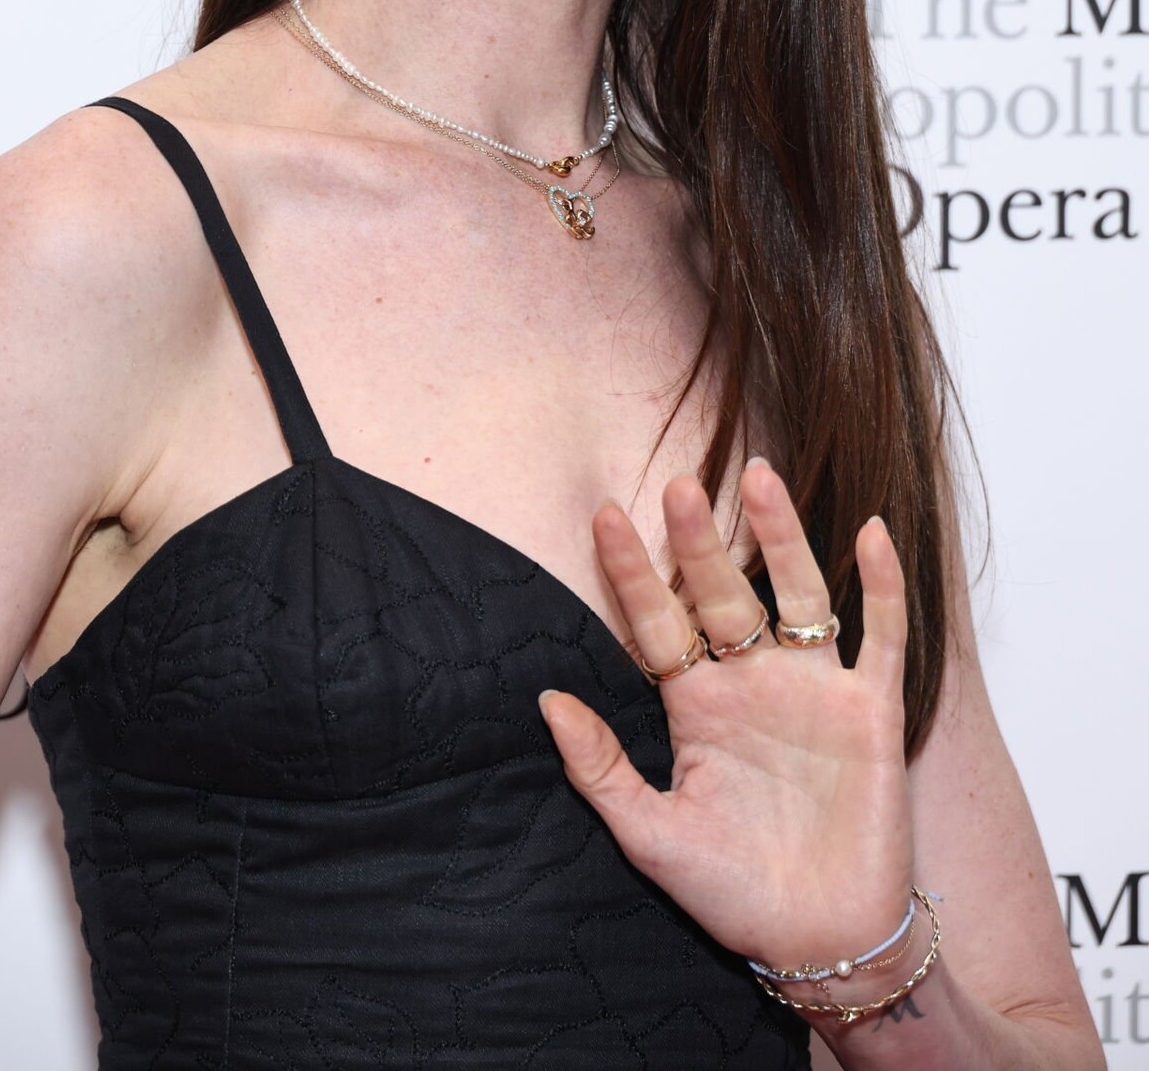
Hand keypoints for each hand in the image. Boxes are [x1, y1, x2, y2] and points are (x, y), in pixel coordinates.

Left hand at [538, 458, 912, 975]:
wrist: (821, 946)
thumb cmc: (733, 894)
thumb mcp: (649, 834)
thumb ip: (599, 768)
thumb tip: (544, 701)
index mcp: (697, 705)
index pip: (659, 621)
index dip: (632, 571)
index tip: (602, 515)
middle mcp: (754, 683)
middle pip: (723, 593)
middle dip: (699, 542)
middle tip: (677, 484)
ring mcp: (815, 691)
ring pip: (798, 594)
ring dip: (781, 537)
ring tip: (759, 478)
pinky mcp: (872, 712)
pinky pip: (881, 634)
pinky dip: (879, 584)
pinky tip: (869, 533)